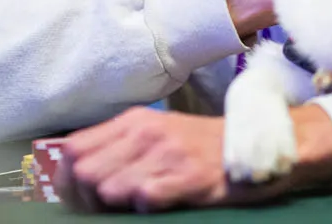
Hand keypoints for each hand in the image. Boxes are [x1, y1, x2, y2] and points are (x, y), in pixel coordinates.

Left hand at [54, 105, 331, 212]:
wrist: (262, 145)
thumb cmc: (205, 148)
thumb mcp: (160, 136)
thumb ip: (121, 148)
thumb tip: (80, 174)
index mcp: (135, 121)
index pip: (73, 150)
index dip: (69, 181)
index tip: (84, 198)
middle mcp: (146, 133)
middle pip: (84, 173)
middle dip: (88, 200)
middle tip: (109, 210)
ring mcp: (167, 153)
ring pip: (108, 188)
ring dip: (114, 207)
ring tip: (134, 207)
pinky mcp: (188, 176)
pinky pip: (143, 197)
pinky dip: (143, 207)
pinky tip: (158, 204)